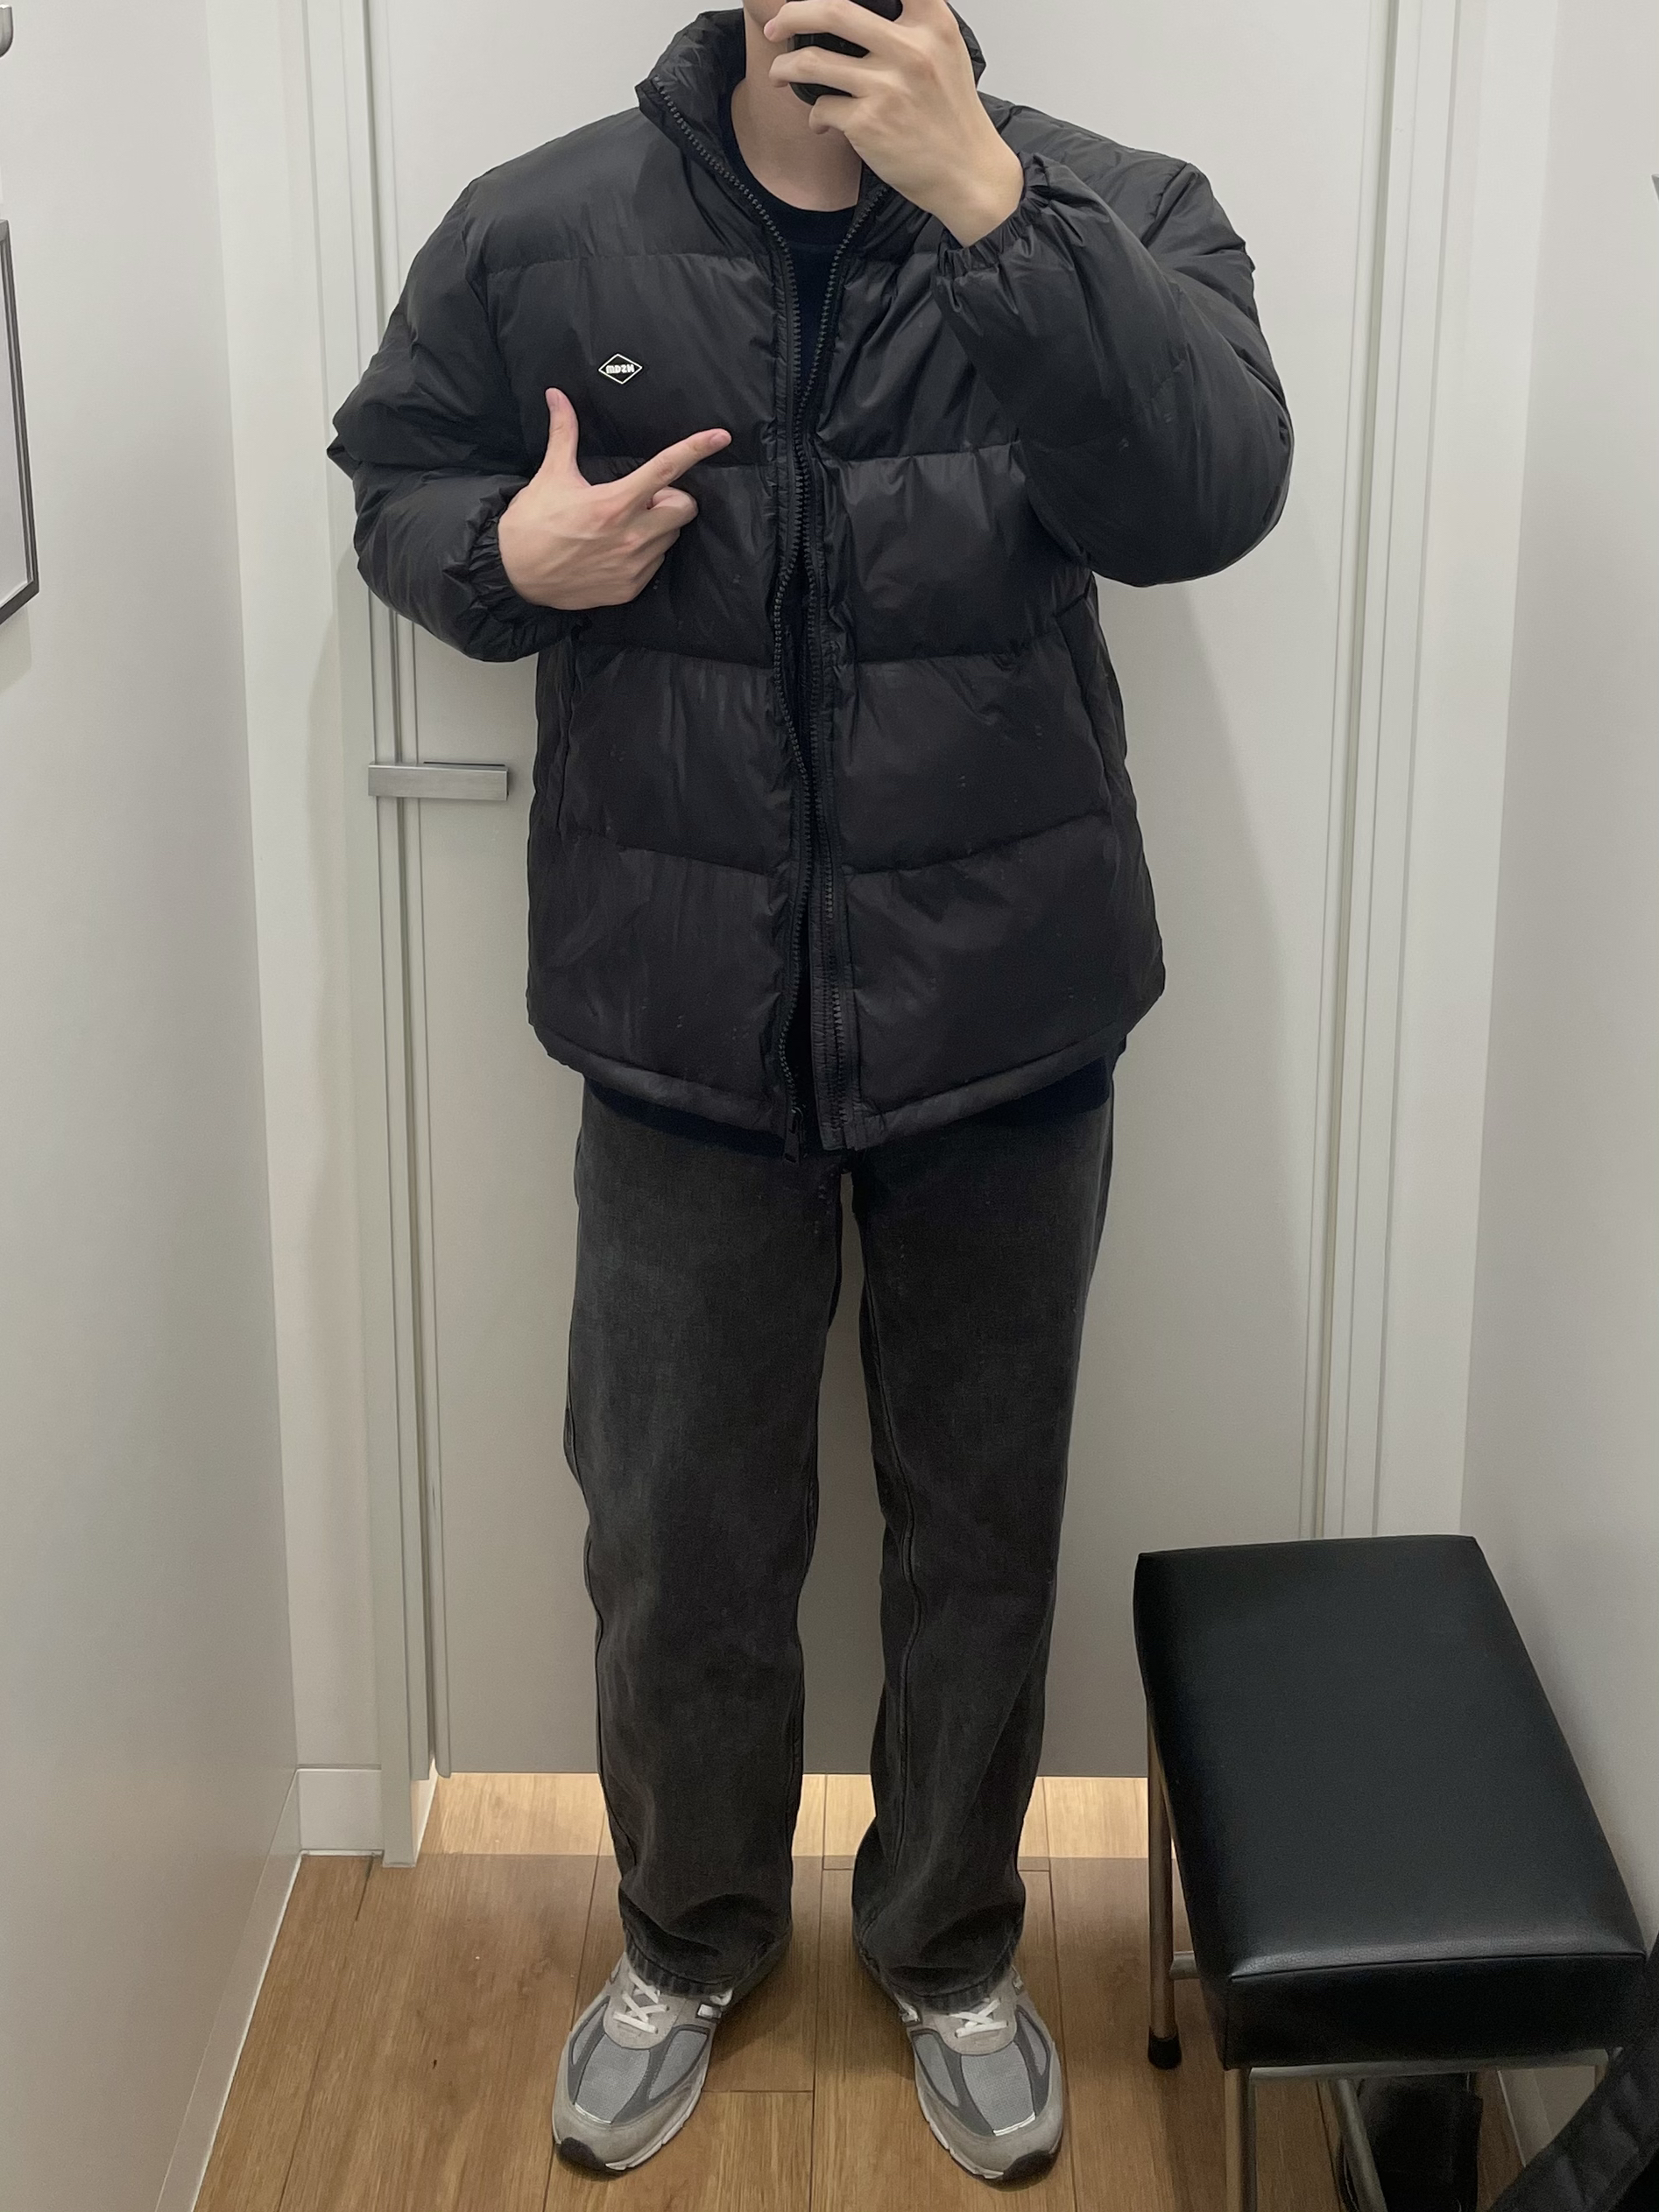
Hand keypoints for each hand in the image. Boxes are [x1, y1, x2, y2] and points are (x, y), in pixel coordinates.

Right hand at [497, 389, 731, 609]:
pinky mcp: (629, 589)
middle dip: (672, 499)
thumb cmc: (532, 523)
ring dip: (658, 526)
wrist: (515, 576)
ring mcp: (633, 566)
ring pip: (671, 537)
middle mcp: (630, 537)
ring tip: (624, 526)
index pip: (666, 469)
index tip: (720, 437)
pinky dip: (645, 553)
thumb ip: (564, 434)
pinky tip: (616, 550)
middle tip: (644, 499)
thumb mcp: (550, 475)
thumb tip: (557, 395)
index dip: (697, 449)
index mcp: (614, 503)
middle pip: (685, 508)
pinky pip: (656, 564)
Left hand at [765, 0, 1024, 246]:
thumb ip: (913, 24)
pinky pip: (821, 108)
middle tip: (777, 26)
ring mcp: (886, 87)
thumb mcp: (946, 53)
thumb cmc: (953, 117)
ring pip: (813, 62)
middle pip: (833, 10)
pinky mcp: (868, 124)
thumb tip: (860, 12)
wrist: (968, 174)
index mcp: (932, 25)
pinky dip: (815, 116)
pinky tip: (822, 123)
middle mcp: (909, 50)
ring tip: (780, 74)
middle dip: (792, 14)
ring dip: (786, 68)